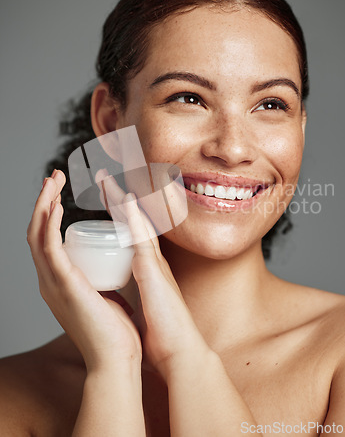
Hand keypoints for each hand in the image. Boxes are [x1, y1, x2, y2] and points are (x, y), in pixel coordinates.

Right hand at [27, 170, 141, 372]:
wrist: (117, 358)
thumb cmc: (113, 332)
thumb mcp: (102, 297)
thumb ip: (98, 284)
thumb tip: (105, 272)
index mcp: (59, 283)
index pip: (46, 241)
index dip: (48, 215)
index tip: (58, 193)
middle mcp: (49, 281)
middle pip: (36, 232)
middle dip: (42, 202)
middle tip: (52, 177)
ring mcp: (52, 283)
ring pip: (37, 234)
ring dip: (42, 204)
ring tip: (52, 180)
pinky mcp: (63, 284)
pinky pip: (48, 247)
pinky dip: (48, 223)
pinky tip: (53, 205)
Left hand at [96, 171, 210, 381]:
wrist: (179, 351)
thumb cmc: (163, 335)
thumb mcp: (146, 306)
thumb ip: (140, 294)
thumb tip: (129, 294)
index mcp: (147, 267)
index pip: (129, 232)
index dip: (118, 212)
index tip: (107, 196)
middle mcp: (151, 259)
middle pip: (132, 220)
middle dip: (116, 196)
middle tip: (102, 176)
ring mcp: (154, 261)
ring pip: (136, 221)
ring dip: (120, 197)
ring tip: (105, 177)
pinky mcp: (153, 270)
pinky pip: (141, 236)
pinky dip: (133, 215)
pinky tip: (125, 198)